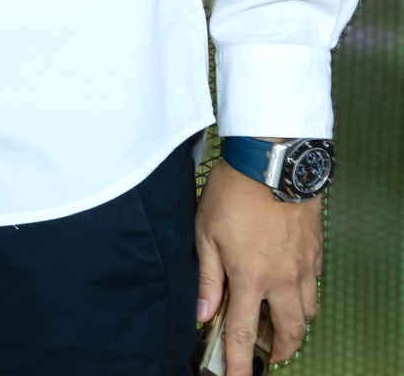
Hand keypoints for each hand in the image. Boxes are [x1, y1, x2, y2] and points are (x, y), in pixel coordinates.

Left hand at [196, 158, 323, 369]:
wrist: (272, 163)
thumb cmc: (233, 193)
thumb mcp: (205, 233)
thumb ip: (206, 276)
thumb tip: (203, 312)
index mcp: (250, 277)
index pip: (245, 332)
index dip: (241, 361)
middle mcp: (282, 279)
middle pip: (290, 332)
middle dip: (281, 351)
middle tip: (270, 356)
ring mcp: (304, 266)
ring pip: (308, 312)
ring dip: (295, 325)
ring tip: (281, 325)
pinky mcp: (316, 252)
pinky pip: (315, 286)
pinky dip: (305, 296)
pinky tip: (291, 289)